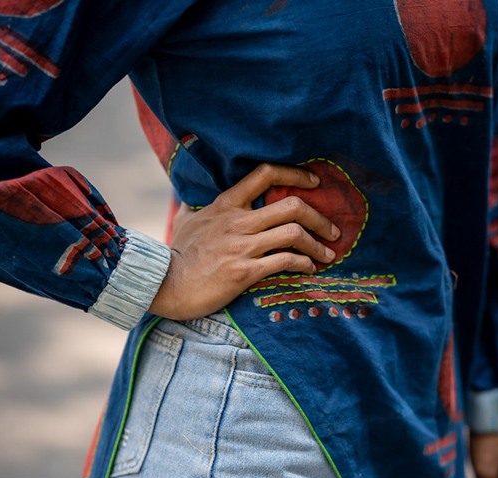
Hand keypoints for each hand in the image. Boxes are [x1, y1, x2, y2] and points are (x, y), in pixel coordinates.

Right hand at [149, 163, 339, 319]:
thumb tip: (189, 198)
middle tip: (333, 231)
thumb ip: (194, 207)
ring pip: (293, 234)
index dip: (295, 174)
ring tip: (328, 254)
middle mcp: (237, 221)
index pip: (265, 174)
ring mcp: (242, 246)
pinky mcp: (244, 271)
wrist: (164, 284)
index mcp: (226, 205)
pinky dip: (303, 264)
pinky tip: (309, 269)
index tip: (314, 183)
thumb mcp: (184, 221)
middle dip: (320, 218)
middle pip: (291, 206)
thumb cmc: (176, 254)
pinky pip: (284, 262)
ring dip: (317, 244)